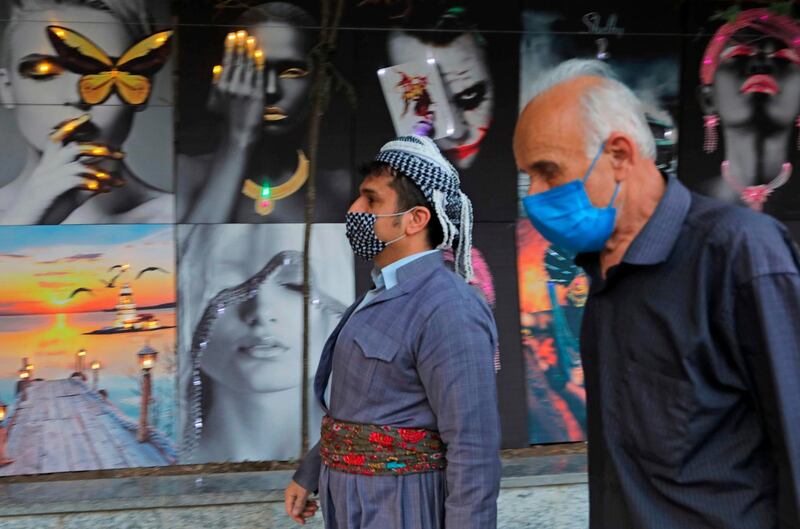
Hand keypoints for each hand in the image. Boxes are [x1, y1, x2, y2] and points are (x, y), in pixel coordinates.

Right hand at [2, 117, 122, 223]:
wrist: (23, 228)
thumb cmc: (46, 212)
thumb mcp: (69, 197)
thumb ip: (86, 187)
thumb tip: (107, 182)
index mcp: (48, 166)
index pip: (57, 138)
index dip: (71, 126)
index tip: (88, 118)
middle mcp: (46, 168)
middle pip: (74, 147)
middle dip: (100, 148)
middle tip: (121, 155)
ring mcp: (45, 178)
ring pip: (75, 161)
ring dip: (100, 169)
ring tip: (114, 178)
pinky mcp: (47, 190)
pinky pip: (73, 179)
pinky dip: (92, 183)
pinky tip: (104, 191)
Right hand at [208, 30, 264, 146]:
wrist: (237, 136)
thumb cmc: (226, 120)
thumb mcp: (215, 102)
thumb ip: (216, 84)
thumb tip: (216, 67)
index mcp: (221, 86)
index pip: (226, 63)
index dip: (230, 48)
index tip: (232, 37)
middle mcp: (232, 86)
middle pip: (237, 61)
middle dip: (240, 46)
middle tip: (242, 33)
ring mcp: (245, 90)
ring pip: (248, 66)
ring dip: (250, 51)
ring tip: (250, 39)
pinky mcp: (256, 95)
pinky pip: (258, 76)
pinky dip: (259, 63)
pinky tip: (260, 53)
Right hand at [284, 480, 317, 524]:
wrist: (312, 468)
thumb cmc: (306, 479)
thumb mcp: (303, 493)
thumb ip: (299, 504)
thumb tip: (295, 514)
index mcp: (289, 495)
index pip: (290, 510)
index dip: (297, 517)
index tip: (304, 522)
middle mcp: (292, 495)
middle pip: (296, 508)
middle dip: (305, 512)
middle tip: (313, 512)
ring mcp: (297, 493)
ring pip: (301, 505)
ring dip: (308, 508)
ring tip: (316, 507)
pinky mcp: (302, 491)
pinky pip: (305, 500)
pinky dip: (309, 503)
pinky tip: (315, 503)